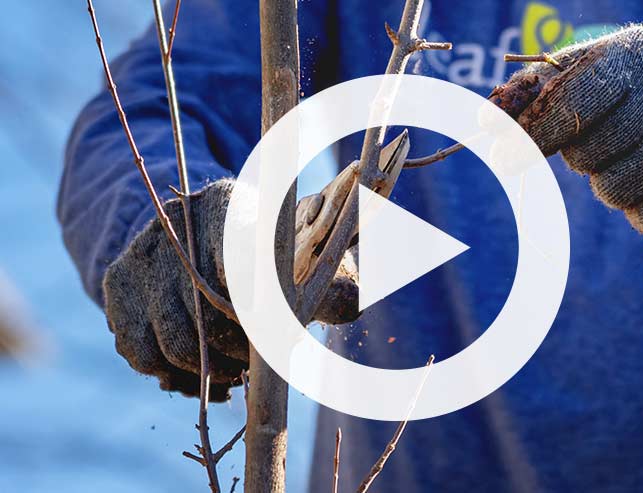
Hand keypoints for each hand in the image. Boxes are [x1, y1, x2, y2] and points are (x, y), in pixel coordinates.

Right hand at [102, 179, 358, 399]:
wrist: (197, 233)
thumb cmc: (270, 251)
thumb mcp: (306, 256)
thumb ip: (334, 281)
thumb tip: (350, 304)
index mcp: (229, 206)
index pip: (244, 269)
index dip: (262, 317)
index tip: (276, 336)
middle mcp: (176, 222)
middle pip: (211, 319)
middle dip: (241, 354)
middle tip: (258, 362)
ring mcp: (142, 253)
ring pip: (177, 345)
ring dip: (211, 372)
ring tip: (234, 371)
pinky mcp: (117, 283)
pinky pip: (141, 353)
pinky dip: (172, 376)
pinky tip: (198, 372)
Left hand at [493, 25, 642, 239]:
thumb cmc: (637, 88)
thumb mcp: (592, 69)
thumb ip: (536, 89)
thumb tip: (486, 119)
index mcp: (636, 58)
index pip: (569, 103)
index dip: (531, 134)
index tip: (502, 156)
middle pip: (584, 156)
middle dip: (583, 155)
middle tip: (612, 137)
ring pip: (611, 193)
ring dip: (613, 182)